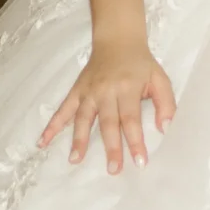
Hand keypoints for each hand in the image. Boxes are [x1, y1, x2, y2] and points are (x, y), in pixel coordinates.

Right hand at [39, 34, 174, 173]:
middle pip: (108, 123)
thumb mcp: (160, 79)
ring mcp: (88, 92)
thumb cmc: (141, 65)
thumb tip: (165, 128)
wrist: (118, 40)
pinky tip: (42, 142)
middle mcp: (106, 91)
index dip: (135, 141)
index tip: (140, 162)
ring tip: (75, 160)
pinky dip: (51, 126)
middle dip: (111, 147)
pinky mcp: (76, 91)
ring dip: (78, 140)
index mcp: (128, 88)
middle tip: (113, 169)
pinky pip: (62, 110)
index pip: (131, 119)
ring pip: (83, 118)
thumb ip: (166, 103)